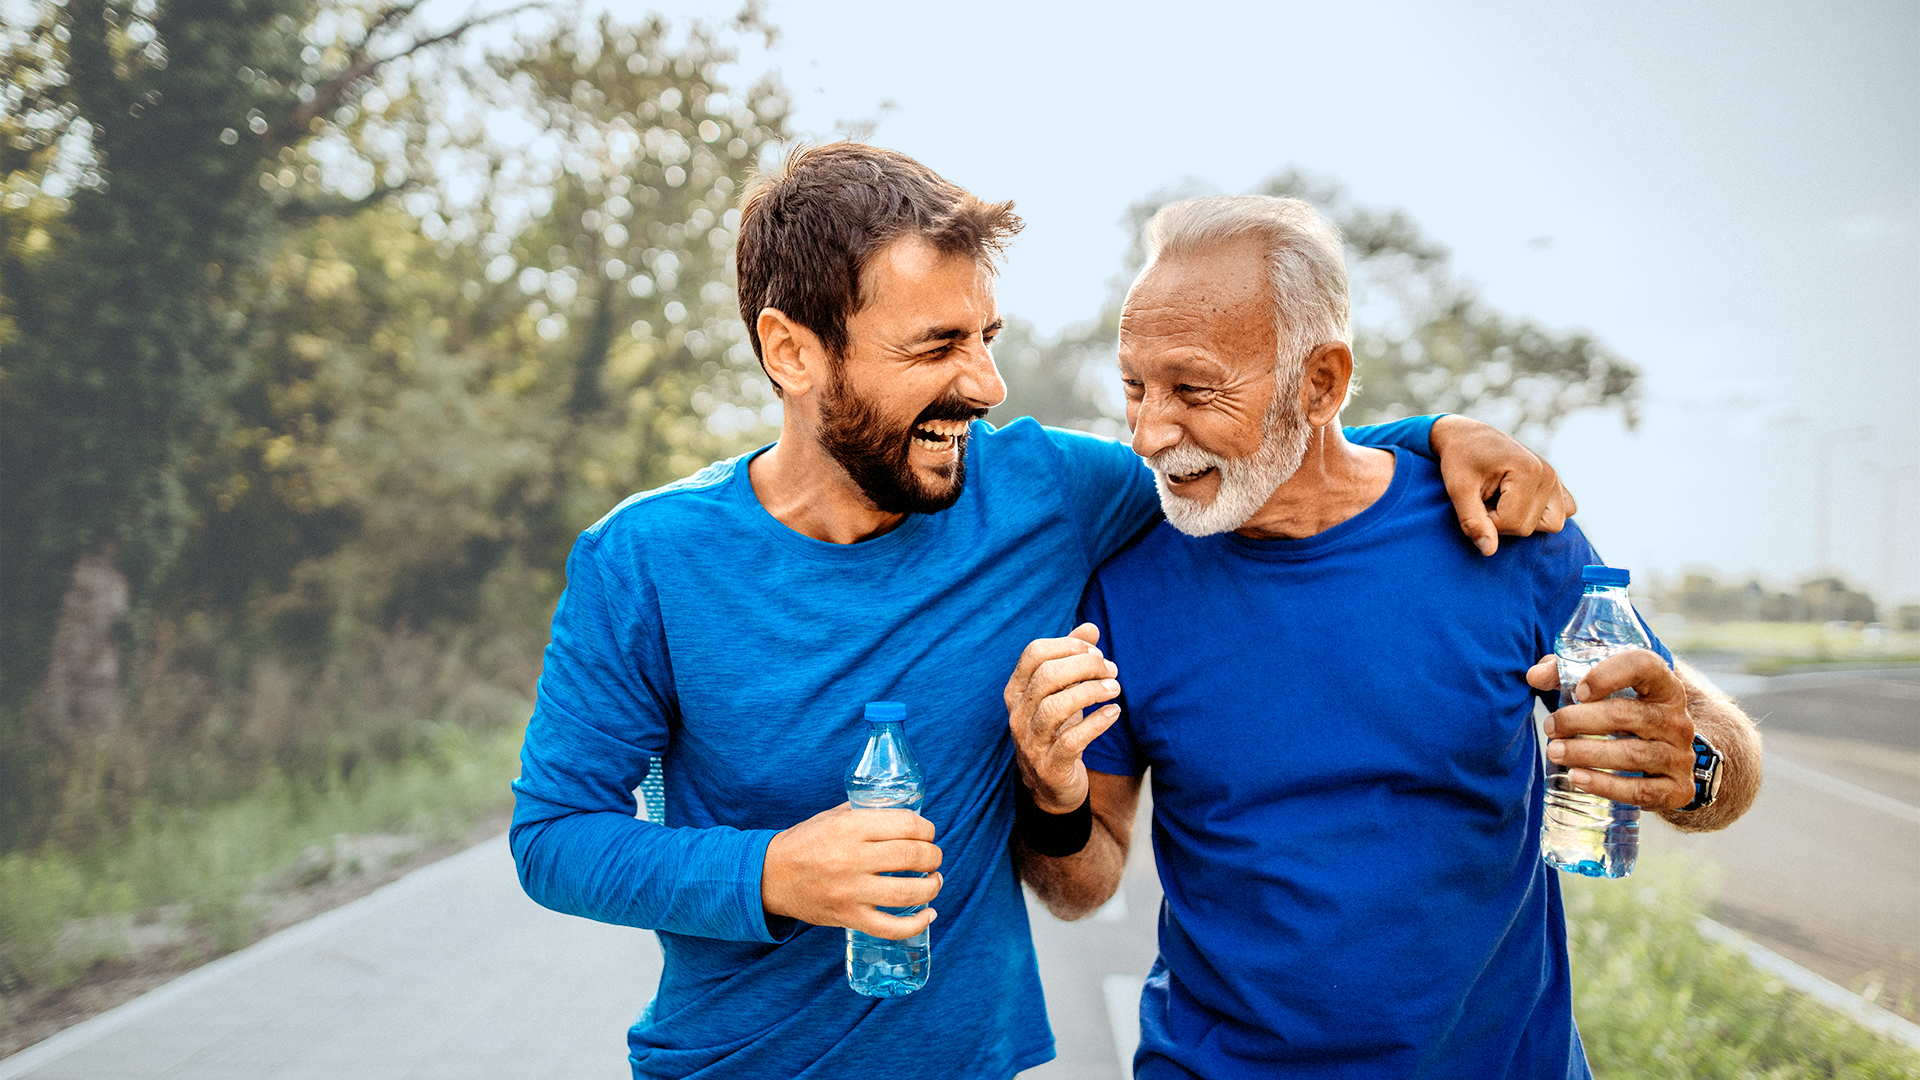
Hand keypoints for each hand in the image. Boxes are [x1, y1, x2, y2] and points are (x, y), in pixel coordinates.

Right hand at [760, 803, 941, 938]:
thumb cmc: (806, 842)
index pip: (906, 825)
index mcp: (850, 827)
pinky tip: (928, 914)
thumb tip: (907, 812)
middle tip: (933, 857)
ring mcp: (851, 891)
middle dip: (933, 856)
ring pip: (908, 893)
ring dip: (932, 886)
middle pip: (912, 857)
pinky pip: (891, 928)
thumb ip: (868, 812)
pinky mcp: (849, 917)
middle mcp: (852, 858)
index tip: (929, 833)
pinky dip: (916, 924)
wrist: (771, 876)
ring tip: (934, 880)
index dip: (927, 829)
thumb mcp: (834, 816)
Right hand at [1004, 623, 1123, 813]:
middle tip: (1111, 670)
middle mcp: (1018, 714)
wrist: (1051, 786)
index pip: (1033, 654)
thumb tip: (1091, 628)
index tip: (1095, 652)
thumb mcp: (1062, 693)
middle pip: (1046, 677)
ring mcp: (1031, 742)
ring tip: (1114, 688)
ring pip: (1055, 707)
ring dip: (1091, 692)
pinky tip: (1114, 712)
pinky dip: (1096, 723)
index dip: (1068, 645)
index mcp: (1016, 691)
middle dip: (1084, 666)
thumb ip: (1073, 659)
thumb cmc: (1057, 730)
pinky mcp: (1050, 767)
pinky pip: (1071, 741)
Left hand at [1431, 415, 1576, 555]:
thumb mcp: (1458, 489)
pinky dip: (1541, 514)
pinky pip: (1563, 513)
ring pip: (1550, 525)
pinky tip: (1519, 501)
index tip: (1475, 500)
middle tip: (1486, 498)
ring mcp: (1556, 480)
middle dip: (1501, 521)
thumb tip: (1489, 551)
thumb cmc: (1460, 460)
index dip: (1486, 520)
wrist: (1467, 437)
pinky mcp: (1558, 486)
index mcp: (1529, 470)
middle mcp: (1549, 474)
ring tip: (1501, 500)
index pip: (1512, 523)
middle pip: (1529, 527)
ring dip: (1521, 520)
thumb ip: (1472, 521)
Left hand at [1526, 650, 1696, 808]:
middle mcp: (1678, 720)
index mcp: (1664, 687)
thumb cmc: (1627, 715)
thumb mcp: (1605, 690)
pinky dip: (1606, 786)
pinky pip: (1642, 790)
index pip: (1645, 666)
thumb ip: (1568, 675)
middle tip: (1550, 727)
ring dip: (1587, 753)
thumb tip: (1534, 676)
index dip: (1609, 675)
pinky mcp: (1678, 790)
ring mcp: (1681, 757)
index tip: (1578, 690)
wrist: (1666, 760)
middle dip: (1580, 720)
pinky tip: (1577, 778)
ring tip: (1554, 751)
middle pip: (1628, 715)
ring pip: (1633, 755)